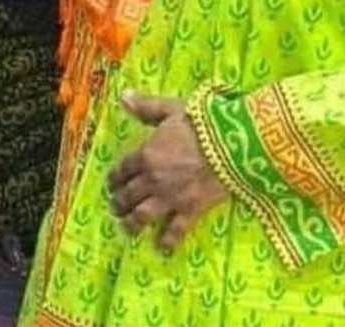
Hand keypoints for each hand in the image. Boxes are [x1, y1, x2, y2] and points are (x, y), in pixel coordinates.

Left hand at [109, 93, 227, 254]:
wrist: (232, 143)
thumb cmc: (202, 122)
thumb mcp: (171, 108)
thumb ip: (146, 107)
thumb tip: (122, 96)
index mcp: (146, 154)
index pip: (122, 170)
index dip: (114, 178)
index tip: (111, 183)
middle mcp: (152, 179)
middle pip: (128, 195)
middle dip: (119, 203)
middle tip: (116, 207)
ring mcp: (170, 197)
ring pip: (143, 216)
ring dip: (132, 224)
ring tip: (127, 228)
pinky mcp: (190, 210)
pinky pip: (175, 230)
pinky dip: (167, 241)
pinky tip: (161, 248)